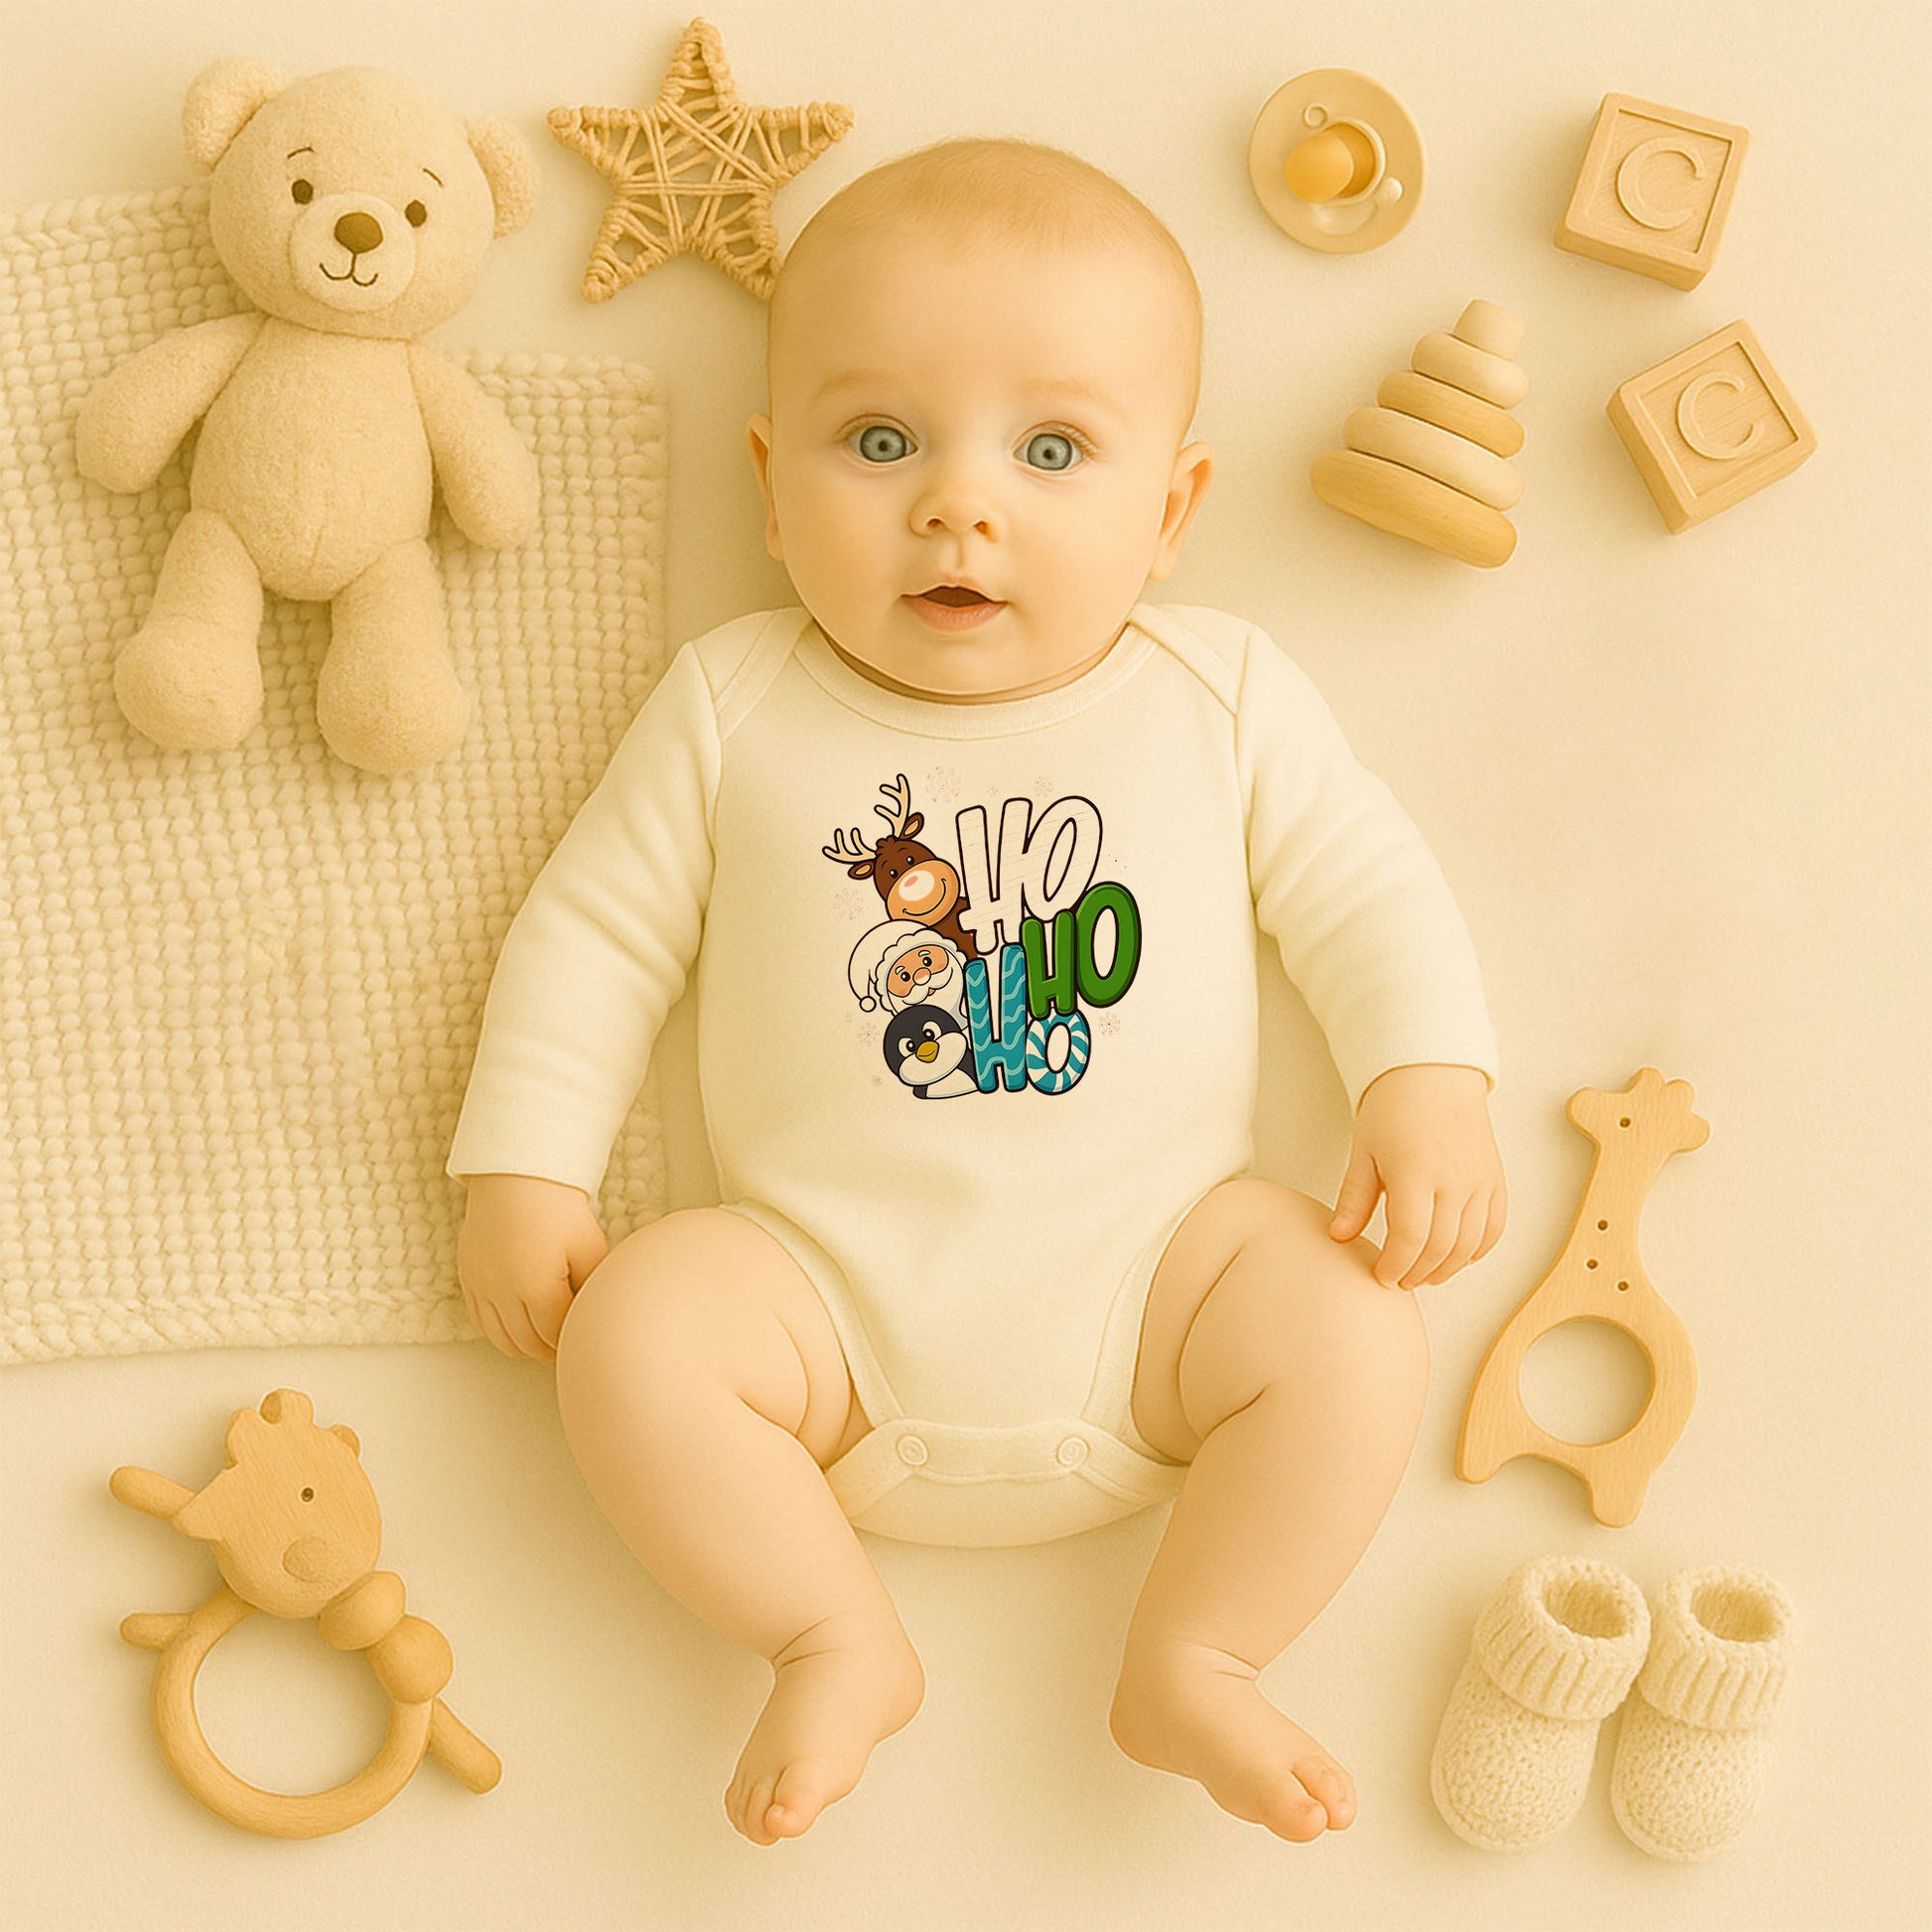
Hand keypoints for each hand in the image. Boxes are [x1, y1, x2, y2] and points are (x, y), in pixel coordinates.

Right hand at [456, 1173, 609, 1361]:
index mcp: (535, 1287)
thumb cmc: (558, 1208)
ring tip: (547, 1339)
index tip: (584, 1341)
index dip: (572, 1342)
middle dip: (550, 1350)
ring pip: (500, 1339)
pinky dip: (500, 1331)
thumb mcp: (590, 1247)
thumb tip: (596, 1316)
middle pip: (527, 1344)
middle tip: (569, 1347)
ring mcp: (481, 1285)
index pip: (554, 1336)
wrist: (517, 1175)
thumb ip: (594, 1289)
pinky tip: (520, 1324)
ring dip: (525, 1346)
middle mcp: (502, 1292)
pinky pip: (480, 1321)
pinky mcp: (469, 1276)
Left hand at [1328, 1064, 1505, 1288]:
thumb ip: (1354, 1198)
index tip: (1381, 1275)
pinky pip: (1493, 1229)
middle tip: (1398, 1280)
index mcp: (1416, 1171)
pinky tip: (1455, 1258)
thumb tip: (1339, 1237)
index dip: (1395, 1265)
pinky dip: (1476, 1251)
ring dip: (1446, 1269)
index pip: (1409, 1237)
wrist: (1433, 1076)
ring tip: (1423, 1274)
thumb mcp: (1364, 1152)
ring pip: (1469, 1245)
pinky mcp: (1495, 1181)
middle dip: (1417, 1272)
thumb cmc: (1394, 1110)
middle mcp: (1454, 1179)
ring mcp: (1480, 1182)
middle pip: (1440, 1247)